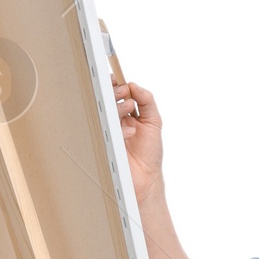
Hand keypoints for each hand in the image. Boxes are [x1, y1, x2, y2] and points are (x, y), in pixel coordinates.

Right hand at [114, 78, 163, 201]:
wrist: (146, 178)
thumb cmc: (149, 153)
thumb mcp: (154, 121)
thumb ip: (147, 101)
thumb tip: (135, 85)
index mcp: (125, 114)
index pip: (116, 93)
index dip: (116, 84)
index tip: (119, 81)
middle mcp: (114, 121)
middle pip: (107, 99)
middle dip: (115, 91)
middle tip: (124, 93)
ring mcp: (108, 131)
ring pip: (104, 110)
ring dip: (117, 106)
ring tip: (128, 110)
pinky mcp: (104, 142)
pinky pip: (105, 128)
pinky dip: (120, 127)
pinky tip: (130, 134)